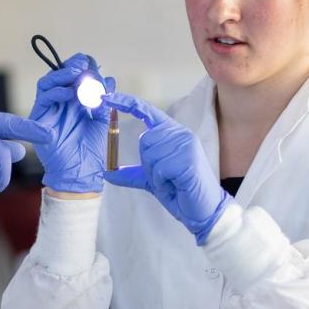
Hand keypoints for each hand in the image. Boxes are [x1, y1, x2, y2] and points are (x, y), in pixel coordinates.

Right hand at [30, 53, 114, 194]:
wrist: (80, 174)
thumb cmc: (91, 152)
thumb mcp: (102, 121)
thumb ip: (104, 101)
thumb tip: (109, 79)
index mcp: (76, 102)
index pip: (75, 77)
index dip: (81, 66)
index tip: (91, 61)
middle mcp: (61, 103)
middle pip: (60, 76)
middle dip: (72, 66)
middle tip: (84, 64)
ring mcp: (49, 110)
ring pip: (48, 82)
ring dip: (63, 75)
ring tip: (78, 75)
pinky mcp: (39, 118)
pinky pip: (44, 98)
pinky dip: (57, 92)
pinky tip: (70, 94)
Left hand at [100, 92, 229, 243]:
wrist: (202, 210)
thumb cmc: (180, 191)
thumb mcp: (150, 180)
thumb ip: (130, 174)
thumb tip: (107, 173)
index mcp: (172, 133)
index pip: (146, 111)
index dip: (126, 103)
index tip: (107, 98)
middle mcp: (180, 133)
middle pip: (145, 140)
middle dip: (148, 163)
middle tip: (165, 176)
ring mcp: (186, 144)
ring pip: (150, 155)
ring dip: (156, 175)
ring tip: (172, 181)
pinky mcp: (188, 158)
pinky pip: (159, 169)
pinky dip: (162, 181)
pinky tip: (176, 184)